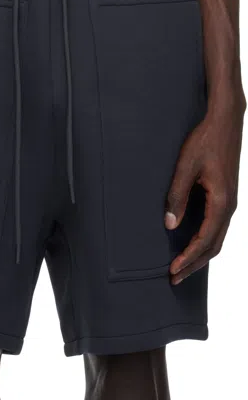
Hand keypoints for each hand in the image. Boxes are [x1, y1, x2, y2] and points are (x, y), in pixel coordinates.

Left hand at [165, 91, 245, 284]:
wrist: (226, 120)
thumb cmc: (206, 139)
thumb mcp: (186, 166)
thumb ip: (177, 195)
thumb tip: (169, 224)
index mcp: (221, 202)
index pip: (204, 240)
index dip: (188, 258)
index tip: (173, 270)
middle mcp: (229, 206)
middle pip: (213, 247)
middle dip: (193, 265)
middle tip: (174, 279)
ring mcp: (230, 203)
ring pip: (217, 240)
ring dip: (199, 256)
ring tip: (181, 268)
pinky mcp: (226, 198)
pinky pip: (217, 228)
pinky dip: (205, 243)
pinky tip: (192, 246)